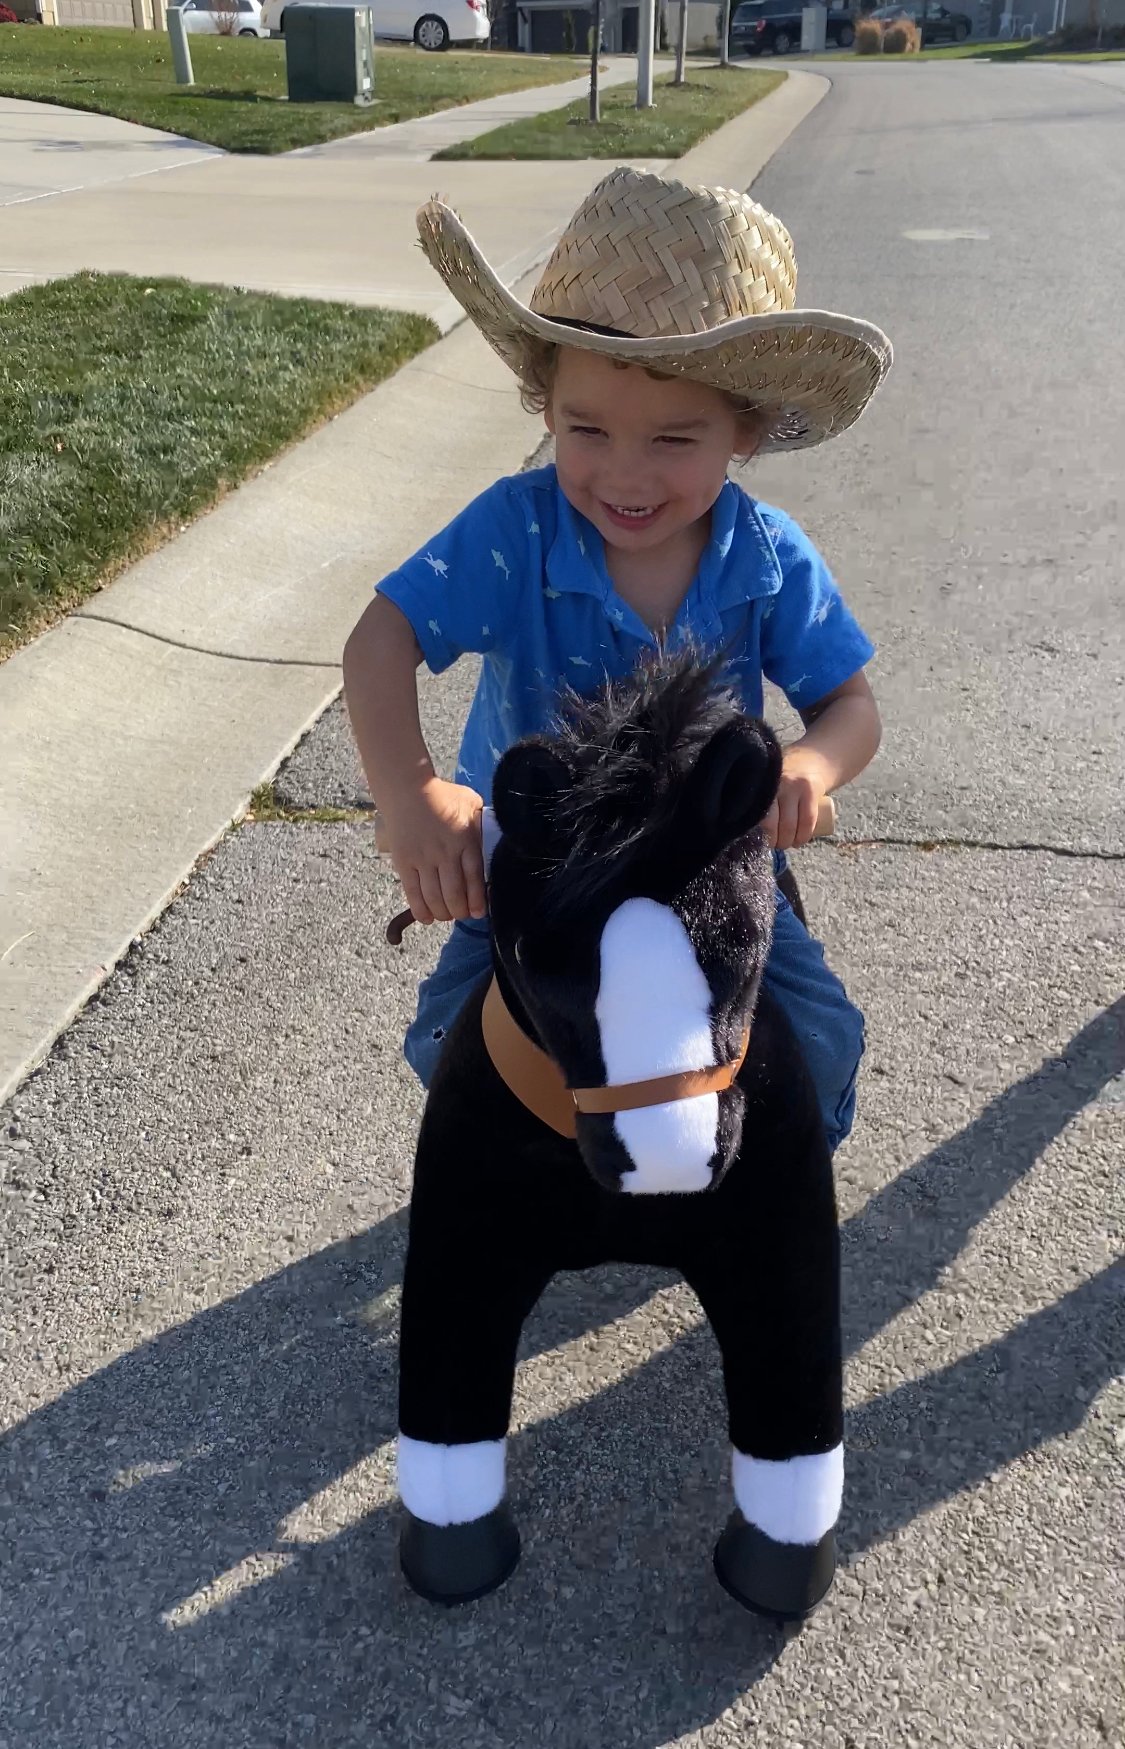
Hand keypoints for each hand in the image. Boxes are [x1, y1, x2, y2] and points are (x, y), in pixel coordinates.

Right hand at [378, 779, 485, 924]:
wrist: (407, 788)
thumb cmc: (442, 796)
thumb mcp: (471, 803)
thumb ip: (483, 822)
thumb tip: (494, 838)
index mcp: (465, 839)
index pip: (474, 878)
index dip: (477, 900)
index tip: (478, 912)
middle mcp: (445, 852)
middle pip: (454, 893)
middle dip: (459, 911)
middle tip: (461, 914)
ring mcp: (423, 858)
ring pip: (434, 897)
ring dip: (442, 913)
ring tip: (446, 915)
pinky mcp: (404, 861)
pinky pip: (412, 892)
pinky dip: (420, 909)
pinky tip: (427, 918)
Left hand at [762, 749, 830, 851]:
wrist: (808, 762)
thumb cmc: (781, 783)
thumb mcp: (766, 787)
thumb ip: (753, 803)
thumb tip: (740, 832)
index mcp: (759, 786)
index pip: (754, 816)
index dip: (758, 835)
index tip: (760, 843)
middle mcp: (774, 784)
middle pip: (771, 823)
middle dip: (774, 841)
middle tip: (776, 845)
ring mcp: (793, 786)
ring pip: (790, 825)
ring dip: (788, 842)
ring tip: (787, 844)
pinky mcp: (810, 790)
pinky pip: (808, 820)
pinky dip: (803, 837)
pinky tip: (799, 842)